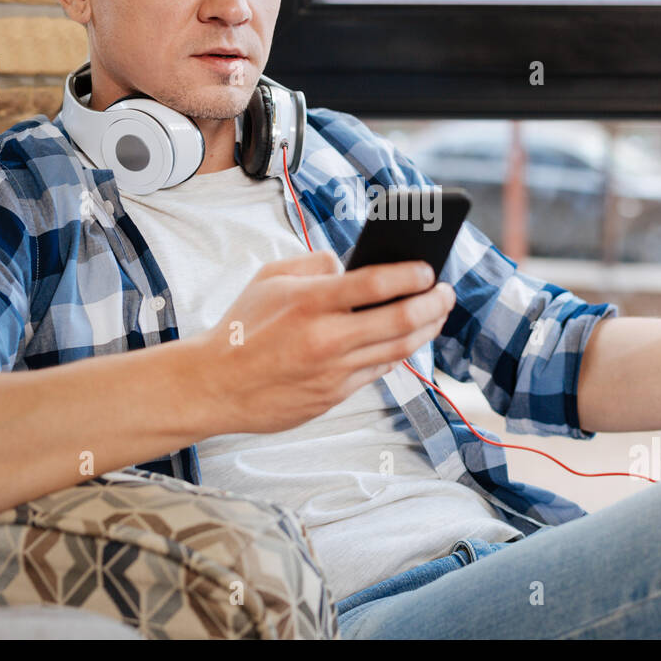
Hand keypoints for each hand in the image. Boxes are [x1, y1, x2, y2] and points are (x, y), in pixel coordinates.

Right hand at [185, 250, 454, 434]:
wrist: (214, 385)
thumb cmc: (240, 327)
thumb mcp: (269, 278)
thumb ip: (314, 265)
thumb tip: (350, 266)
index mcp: (310, 302)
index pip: (375, 283)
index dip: (411, 275)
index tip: (429, 269)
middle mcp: (326, 338)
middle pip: (400, 320)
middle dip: (434, 304)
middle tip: (446, 292)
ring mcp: (332, 371)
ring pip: (397, 350)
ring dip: (425, 330)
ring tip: (436, 314)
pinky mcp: (333, 396)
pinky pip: (377, 372)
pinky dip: (397, 353)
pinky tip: (406, 339)